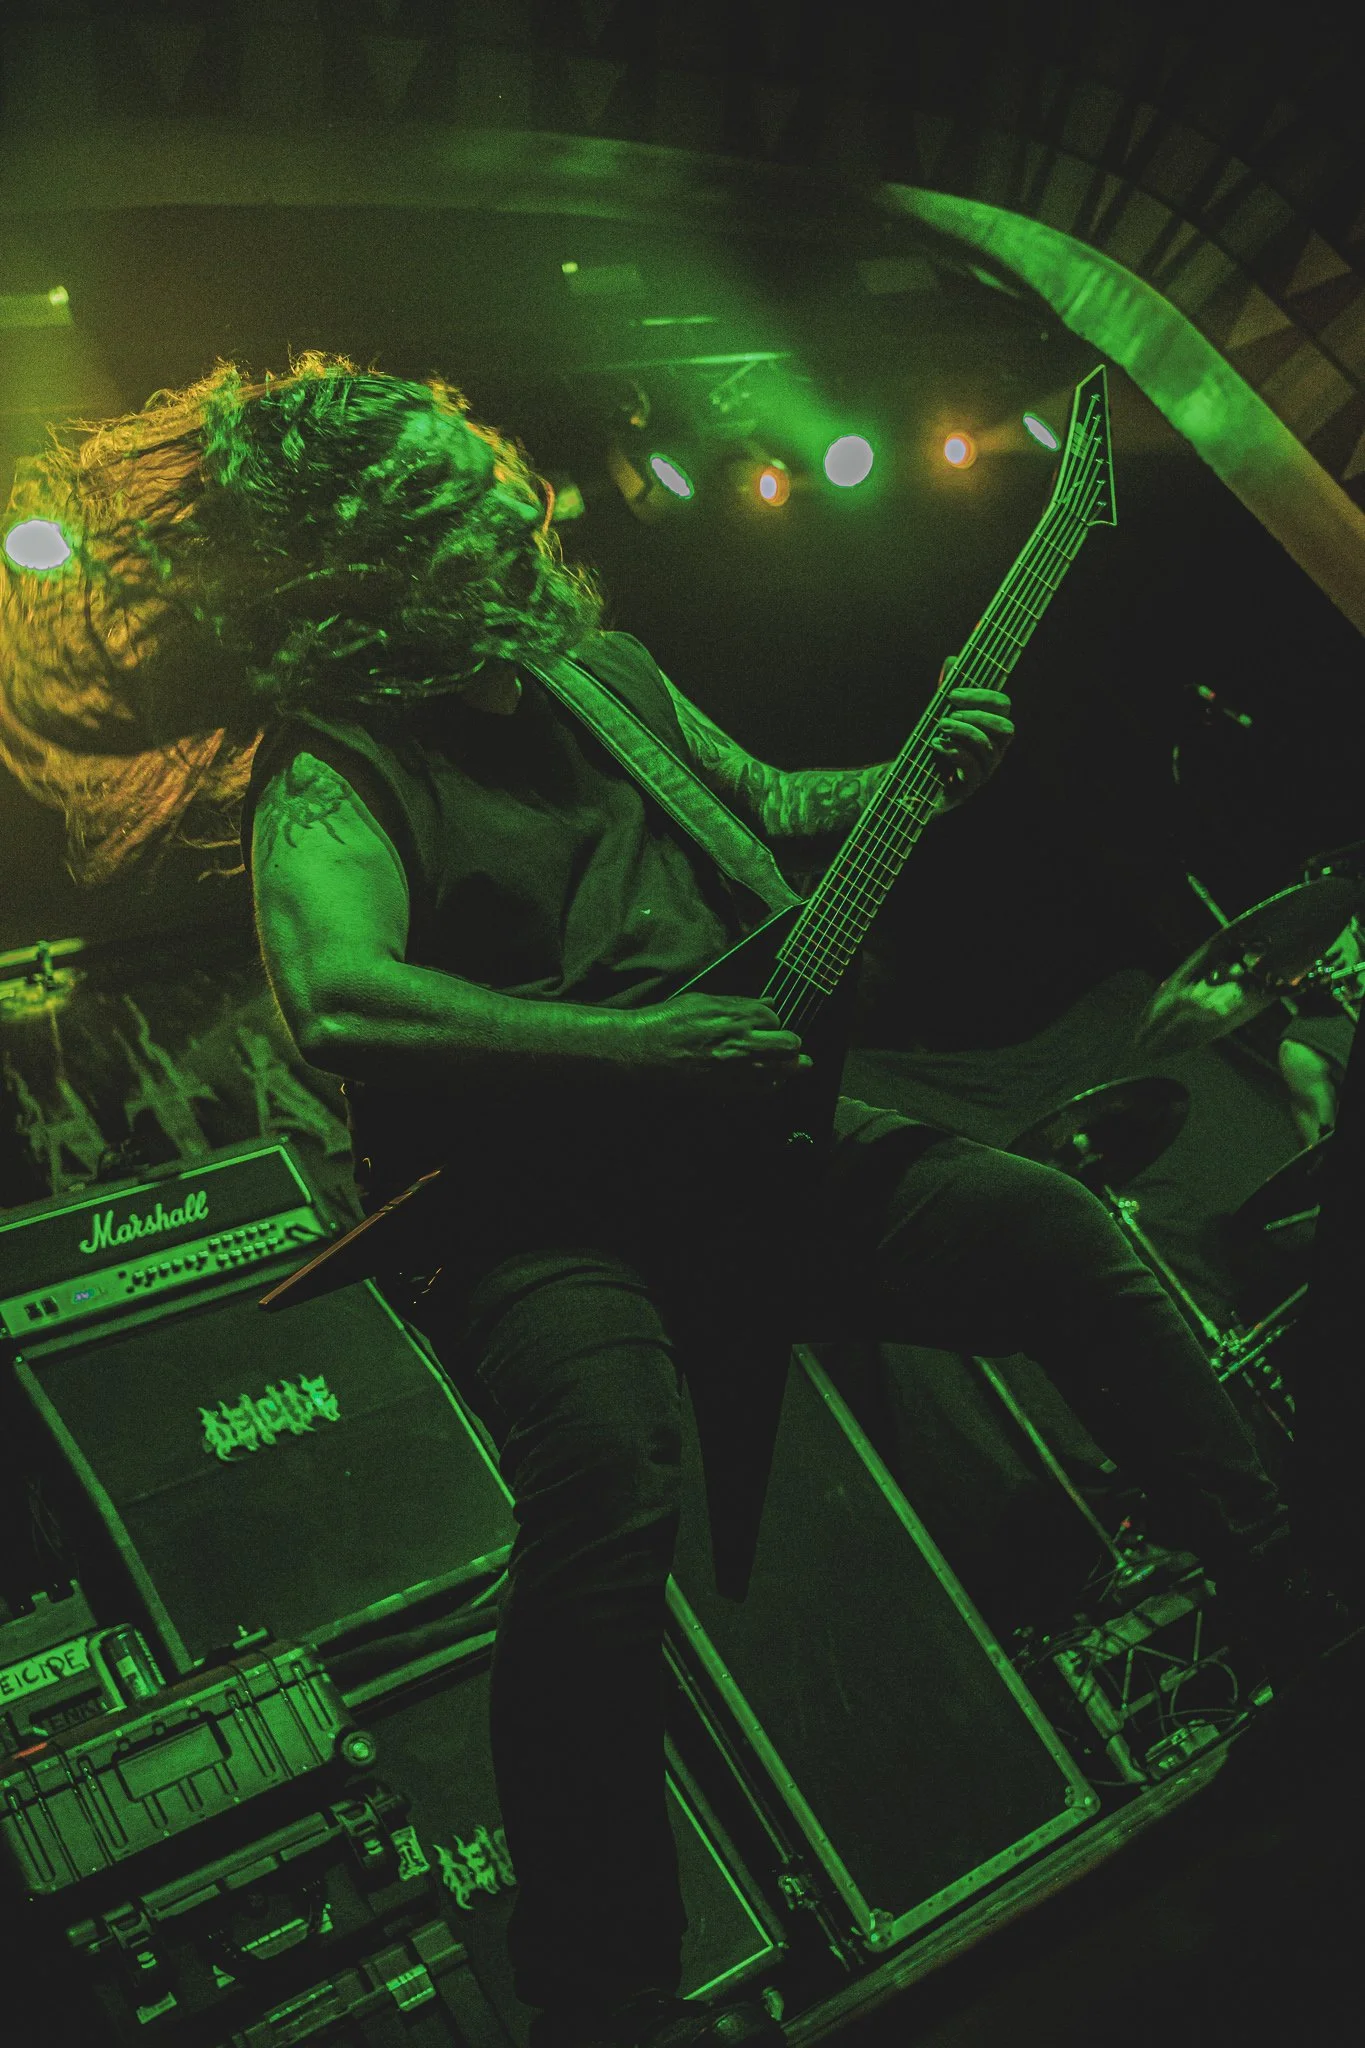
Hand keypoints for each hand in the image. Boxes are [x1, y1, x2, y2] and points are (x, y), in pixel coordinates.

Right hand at [626, 993, 810, 1091]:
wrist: (645, 1050)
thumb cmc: (671, 1020)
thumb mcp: (706, 1001)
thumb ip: (741, 1003)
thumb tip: (769, 1000)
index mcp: (735, 1016)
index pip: (774, 1017)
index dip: (771, 1020)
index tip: (764, 1023)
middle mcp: (741, 1042)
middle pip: (788, 1044)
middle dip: (790, 1042)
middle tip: (787, 1043)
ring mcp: (735, 1067)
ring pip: (782, 1069)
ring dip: (789, 1065)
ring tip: (794, 1064)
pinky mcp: (727, 1087)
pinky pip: (764, 1089)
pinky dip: (773, 1083)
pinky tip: (772, 1078)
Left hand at [931, 664, 1014, 809]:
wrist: (912, 779)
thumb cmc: (933, 742)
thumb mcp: (939, 712)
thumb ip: (948, 688)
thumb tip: (953, 659)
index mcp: (992, 727)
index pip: (1002, 706)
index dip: (981, 696)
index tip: (952, 694)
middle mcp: (994, 749)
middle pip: (1006, 728)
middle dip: (977, 716)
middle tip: (949, 714)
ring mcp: (984, 770)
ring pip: (987, 747)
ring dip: (962, 731)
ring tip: (940, 727)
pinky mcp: (968, 788)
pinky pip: (972, 768)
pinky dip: (954, 752)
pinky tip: (936, 744)